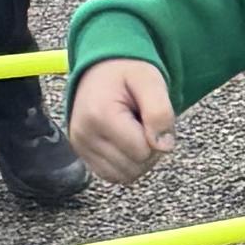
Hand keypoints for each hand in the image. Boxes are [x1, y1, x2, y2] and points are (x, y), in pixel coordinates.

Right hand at [63, 59, 176, 184]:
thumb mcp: (151, 81)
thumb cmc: (127, 74)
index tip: (148, 114)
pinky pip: (113, 176)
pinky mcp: (82, 155)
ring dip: (139, 159)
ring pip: (125, 176)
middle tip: (142, 121)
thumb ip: (160, 112)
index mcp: (100, 115)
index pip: (142, 151)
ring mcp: (81, 147)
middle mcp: (84, 134)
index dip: (155, 136)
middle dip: (148, 149)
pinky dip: (126, 164)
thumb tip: (163, 147)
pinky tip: (126, 141)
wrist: (101, 69)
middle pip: (134, 166)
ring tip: (134, 130)